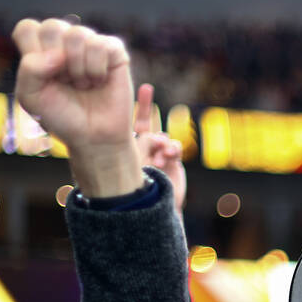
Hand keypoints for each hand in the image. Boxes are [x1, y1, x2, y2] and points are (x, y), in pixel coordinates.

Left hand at [12, 18, 142, 196]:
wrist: (94, 138)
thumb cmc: (62, 118)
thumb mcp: (31, 97)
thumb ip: (29, 69)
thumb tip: (58, 54)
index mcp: (41, 50)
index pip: (28, 28)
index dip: (33, 51)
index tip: (44, 78)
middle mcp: (65, 44)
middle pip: (52, 27)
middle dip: (57, 61)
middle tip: (66, 82)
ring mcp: (91, 46)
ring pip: (78, 34)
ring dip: (78, 68)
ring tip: (83, 85)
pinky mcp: (114, 53)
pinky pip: (102, 44)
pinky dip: (97, 68)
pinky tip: (99, 81)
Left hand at [134, 83, 186, 212]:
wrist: (149, 212)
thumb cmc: (131, 194)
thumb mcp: (125, 168)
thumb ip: (131, 151)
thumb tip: (142, 136)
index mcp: (131, 148)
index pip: (133, 123)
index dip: (138, 105)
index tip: (143, 88)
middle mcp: (145, 148)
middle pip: (147, 123)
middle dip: (146, 106)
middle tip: (146, 90)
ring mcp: (161, 155)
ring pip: (163, 137)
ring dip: (161, 140)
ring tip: (159, 152)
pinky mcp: (175, 164)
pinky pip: (175, 149)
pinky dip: (172, 149)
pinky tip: (168, 156)